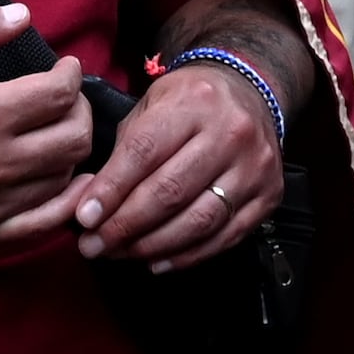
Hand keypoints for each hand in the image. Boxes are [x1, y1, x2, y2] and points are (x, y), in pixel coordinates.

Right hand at [0, 1, 98, 259]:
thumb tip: (23, 16)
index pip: (59, 95)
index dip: (72, 75)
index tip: (66, 67)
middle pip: (73, 139)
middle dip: (79, 111)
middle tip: (67, 99)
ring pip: (62, 178)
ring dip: (70, 151)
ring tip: (57, 131)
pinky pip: (40, 224)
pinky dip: (64, 202)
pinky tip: (71, 183)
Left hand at [8, 58, 277, 263]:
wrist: (251, 91)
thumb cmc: (189, 102)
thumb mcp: (152, 105)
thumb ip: (124, 151)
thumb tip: (92, 207)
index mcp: (195, 102)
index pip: (144, 152)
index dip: (111, 190)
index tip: (84, 218)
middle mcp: (231, 133)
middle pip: (171, 192)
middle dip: (125, 226)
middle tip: (93, 246)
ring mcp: (255, 167)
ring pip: (198, 221)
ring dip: (152, 246)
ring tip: (120, 254)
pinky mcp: (269, 195)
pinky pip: (224, 236)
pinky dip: (187, 256)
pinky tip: (157, 261)